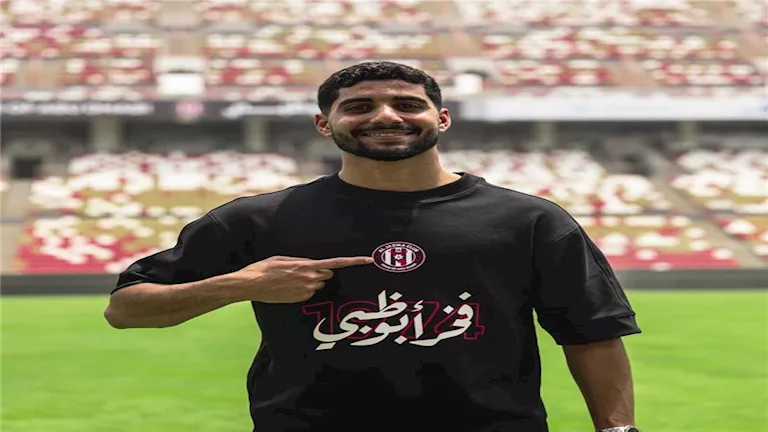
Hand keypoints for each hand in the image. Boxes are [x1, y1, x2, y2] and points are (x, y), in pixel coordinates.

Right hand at [230, 255, 374, 302]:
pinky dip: (303, 289)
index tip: (369, 260)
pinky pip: (309, 293)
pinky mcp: (299, 300)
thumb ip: (301, 261)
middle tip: (305, 270)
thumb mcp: (283, 258)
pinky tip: (287, 287)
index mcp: (307, 265)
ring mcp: (305, 291)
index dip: (355, 262)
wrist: (250, 285)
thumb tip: (310, 265)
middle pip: (328, 274)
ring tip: (291, 279)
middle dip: (322, 272)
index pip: (337, 263)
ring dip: (311, 281)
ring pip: (318, 284)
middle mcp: (310, 279)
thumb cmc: (264, 268)